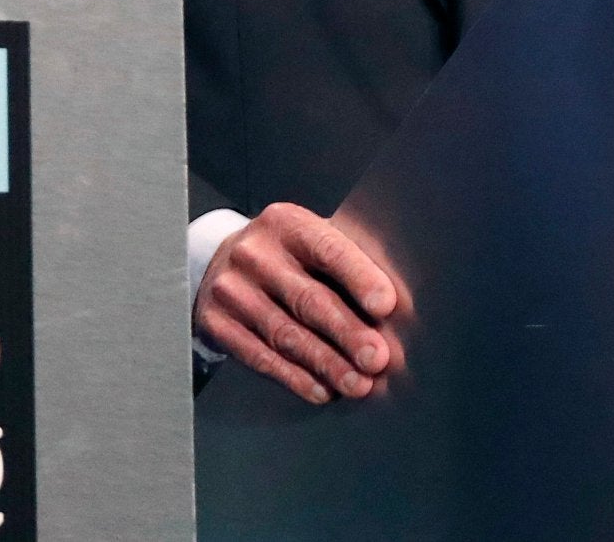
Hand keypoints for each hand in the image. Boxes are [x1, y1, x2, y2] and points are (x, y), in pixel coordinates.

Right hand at [194, 202, 398, 404]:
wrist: (221, 264)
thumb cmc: (288, 259)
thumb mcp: (313, 245)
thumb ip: (350, 266)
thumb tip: (398, 312)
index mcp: (286, 224)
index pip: (327, 249)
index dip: (358, 278)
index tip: (385, 306)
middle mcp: (254, 252)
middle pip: (307, 298)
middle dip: (346, 332)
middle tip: (377, 359)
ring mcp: (231, 288)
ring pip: (285, 333)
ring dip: (326, 363)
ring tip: (358, 384)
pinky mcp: (216, 322)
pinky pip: (260, 355)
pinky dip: (294, 377)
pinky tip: (321, 389)